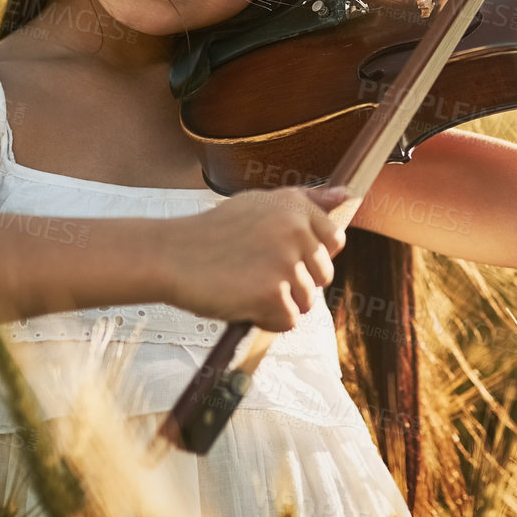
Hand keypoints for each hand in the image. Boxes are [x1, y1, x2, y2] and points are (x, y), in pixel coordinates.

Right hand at [162, 183, 348, 332]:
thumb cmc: (213, 233)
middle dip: (294, 282)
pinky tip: (241, 300)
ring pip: (306, 301)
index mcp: (295, 208)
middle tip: (255, 272)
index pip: (334, 241)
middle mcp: (295, 231)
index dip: (310, 256)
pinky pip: (287, 321)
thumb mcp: (260, 203)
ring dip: (278, 302)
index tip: (283, 257)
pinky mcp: (271, 295)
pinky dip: (266, 319)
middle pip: (322, 276)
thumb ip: (306, 200)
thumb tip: (345, 195)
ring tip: (245, 284)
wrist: (171, 255)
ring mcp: (285, 263)